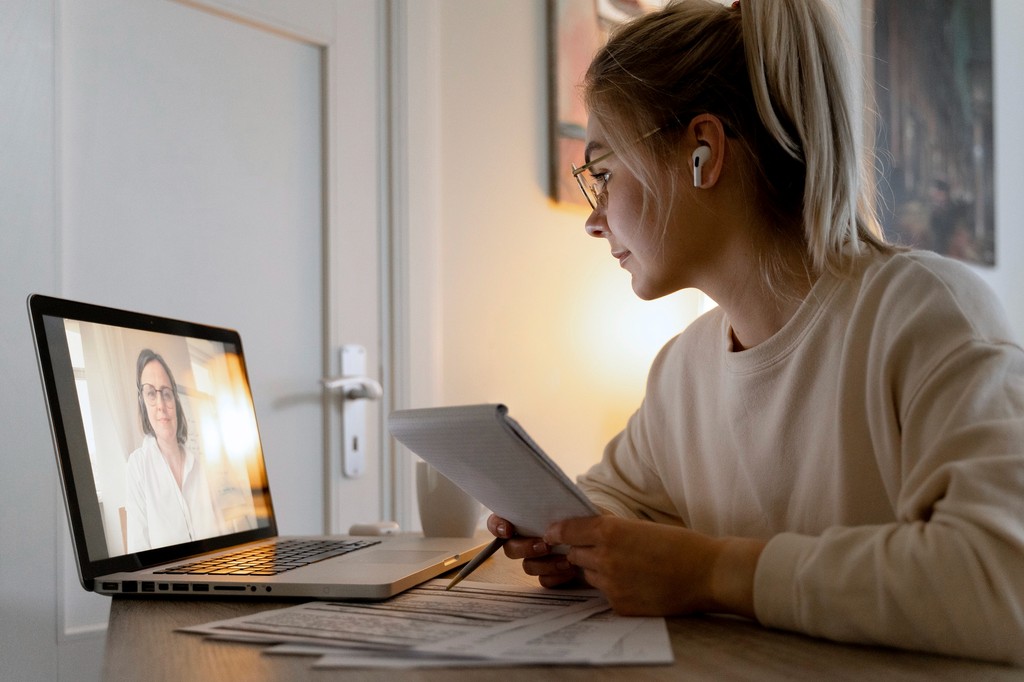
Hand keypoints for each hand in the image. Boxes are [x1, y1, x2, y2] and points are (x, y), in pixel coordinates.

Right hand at [486, 514, 583, 587]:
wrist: (603, 539)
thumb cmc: (586, 517)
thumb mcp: (575, 506)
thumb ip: (560, 507)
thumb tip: (550, 518)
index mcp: (526, 518)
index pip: (498, 521)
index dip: (497, 526)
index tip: (508, 530)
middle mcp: (527, 539)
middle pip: (510, 548)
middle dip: (525, 548)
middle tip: (544, 546)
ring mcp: (537, 559)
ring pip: (527, 566)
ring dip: (545, 564)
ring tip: (567, 560)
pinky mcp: (549, 575)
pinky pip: (543, 581)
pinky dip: (556, 576)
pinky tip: (570, 571)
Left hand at [543, 515, 764, 617]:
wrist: (707, 573)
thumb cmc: (679, 544)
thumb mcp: (639, 526)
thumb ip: (611, 529)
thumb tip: (587, 530)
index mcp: (609, 530)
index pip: (567, 530)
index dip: (559, 532)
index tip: (554, 534)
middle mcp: (604, 557)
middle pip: (574, 554)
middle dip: (580, 551)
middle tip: (595, 549)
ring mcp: (611, 583)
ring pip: (588, 574)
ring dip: (597, 569)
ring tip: (623, 566)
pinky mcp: (620, 605)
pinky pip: (605, 594)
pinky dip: (614, 588)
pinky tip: (636, 582)